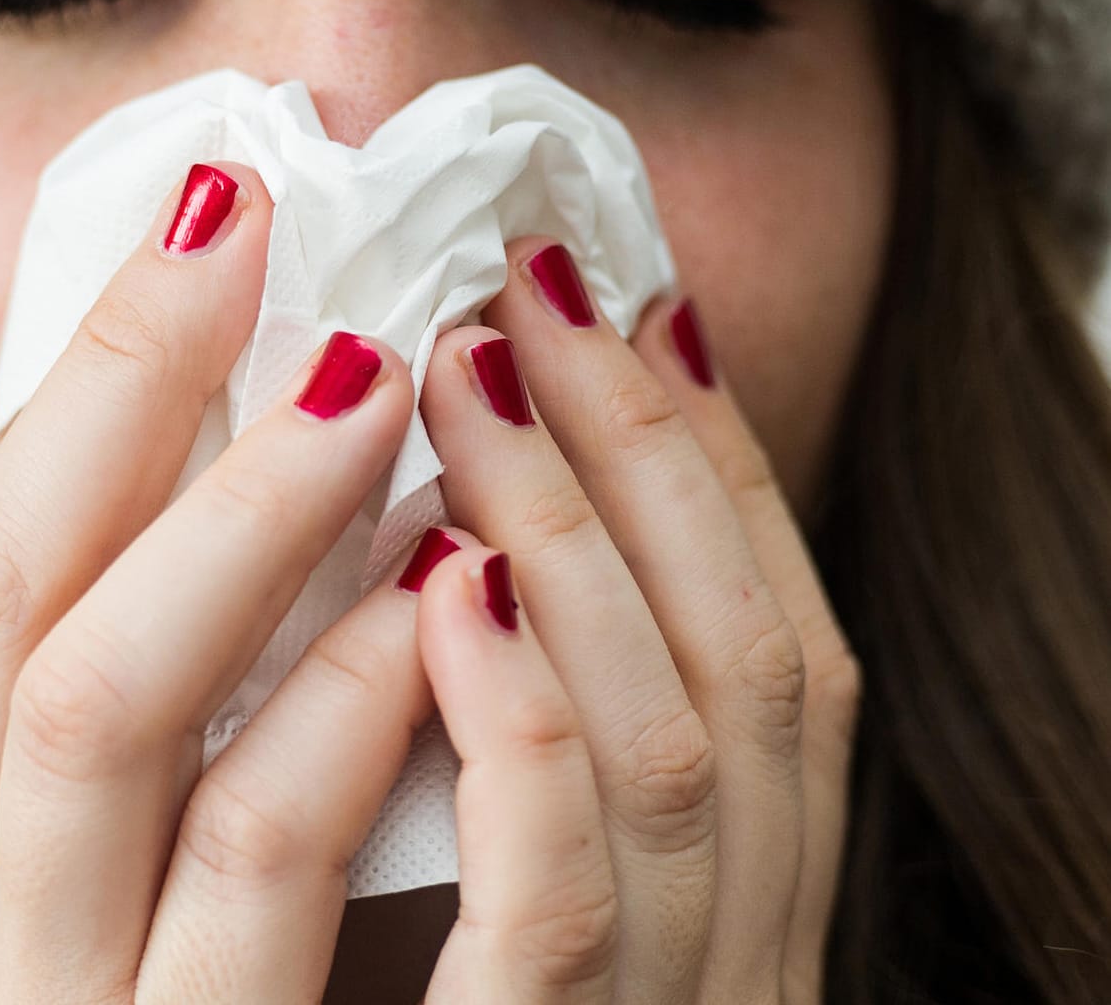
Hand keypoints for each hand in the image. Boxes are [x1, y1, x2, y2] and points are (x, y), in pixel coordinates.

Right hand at [0, 163, 442, 1002]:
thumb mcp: (41, 917)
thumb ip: (90, 747)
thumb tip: (188, 491)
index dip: (55, 408)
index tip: (176, 249)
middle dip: (123, 407)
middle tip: (260, 246)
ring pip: (111, 717)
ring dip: (244, 524)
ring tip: (366, 375)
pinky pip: (260, 877)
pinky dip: (342, 714)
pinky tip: (429, 600)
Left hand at [410, 239, 861, 1002]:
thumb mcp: (507, 902)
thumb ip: (529, 750)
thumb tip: (455, 540)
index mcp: (745, 906)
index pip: (772, 651)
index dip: (716, 466)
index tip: (636, 311)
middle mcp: (741, 953)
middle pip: (740, 660)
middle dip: (646, 449)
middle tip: (531, 283)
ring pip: (667, 747)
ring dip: (572, 532)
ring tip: (469, 368)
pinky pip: (562, 896)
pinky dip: (521, 725)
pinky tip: (448, 585)